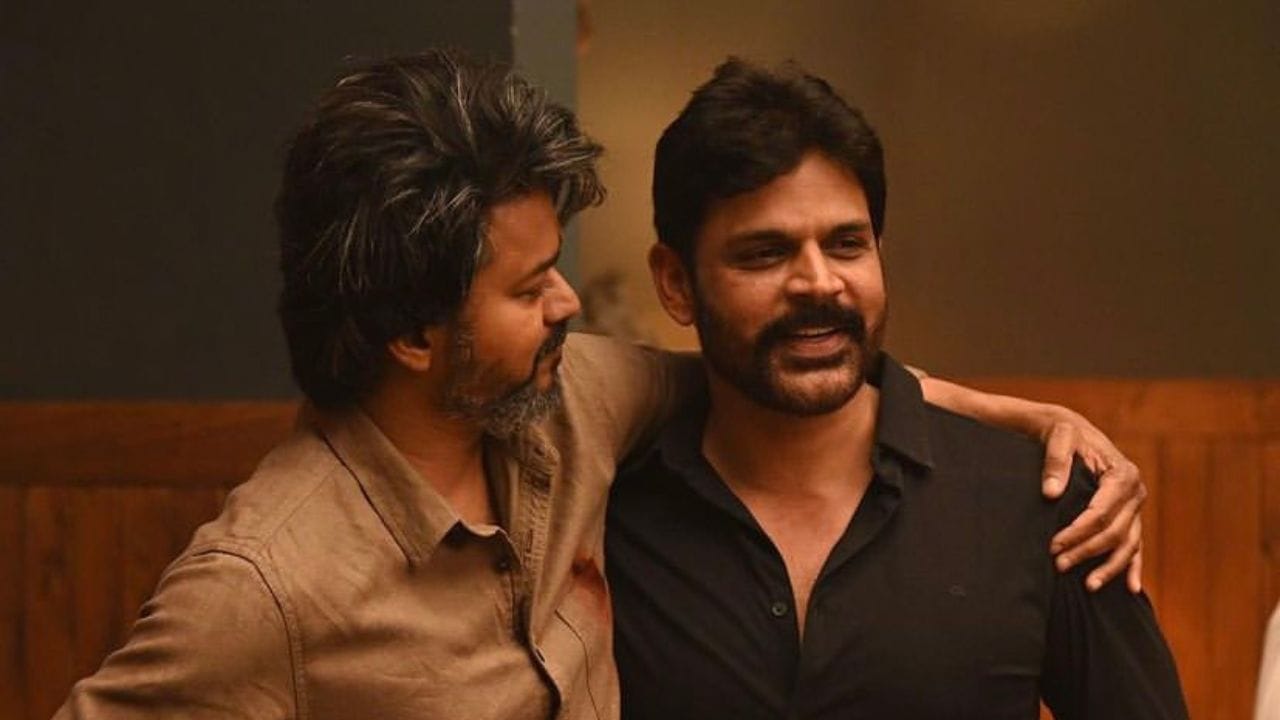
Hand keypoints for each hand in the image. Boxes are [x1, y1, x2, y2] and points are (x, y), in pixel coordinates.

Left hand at [1038, 407, 1146, 592]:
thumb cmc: (1063, 434)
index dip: (1078, 532)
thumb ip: (1055, 461)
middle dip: (1087, 551)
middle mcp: (1135, 492)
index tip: (1053, 545)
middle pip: (1114, 532)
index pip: (1101, 512)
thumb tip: (1051, 493)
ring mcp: (1135, 507)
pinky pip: (1135, 547)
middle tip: (1058, 564)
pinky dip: (1132, 567)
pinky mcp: (1130, 517)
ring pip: (1127, 545)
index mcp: (1122, 474)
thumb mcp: (1058, 436)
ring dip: (1108, 567)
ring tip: (1088, 586)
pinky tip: (1129, 589)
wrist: (1072, 431)